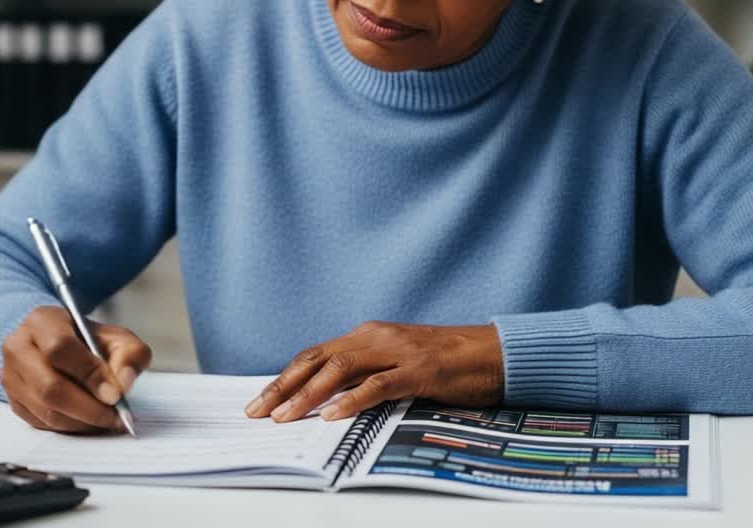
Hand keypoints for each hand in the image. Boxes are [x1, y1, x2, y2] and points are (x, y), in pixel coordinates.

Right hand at [0, 305, 151, 432]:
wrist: (60, 345)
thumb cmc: (87, 341)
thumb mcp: (117, 338)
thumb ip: (129, 355)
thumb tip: (123, 382)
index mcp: (42, 321)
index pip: (60, 348)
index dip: (89, 374)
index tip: (114, 394)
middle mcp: (18, 347)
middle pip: (50, 387)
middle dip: (88, 408)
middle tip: (114, 416)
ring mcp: (10, 375)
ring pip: (45, 410)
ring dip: (81, 422)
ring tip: (105, 420)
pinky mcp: (12, 400)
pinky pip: (41, 422)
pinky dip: (69, 427)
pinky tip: (88, 421)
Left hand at [245, 321, 502, 422]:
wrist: (494, 353)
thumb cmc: (445, 364)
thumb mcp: (396, 363)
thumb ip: (366, 373)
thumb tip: (327, 399)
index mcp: (367, 335)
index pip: (314, 355)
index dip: (285, 377)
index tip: (260, 401)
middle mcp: (376, 337)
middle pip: (317, 359)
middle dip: (284, 386)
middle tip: (258, 411)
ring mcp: (398, 351)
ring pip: (341, 369)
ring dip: (308, 395)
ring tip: (285, 417)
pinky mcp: (420, 370)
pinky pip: (379, 384)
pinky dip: (353, 400)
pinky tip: (333, 416)